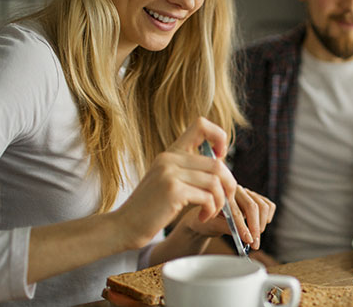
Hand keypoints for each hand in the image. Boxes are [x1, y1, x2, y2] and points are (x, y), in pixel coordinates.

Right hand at [114, 117, 236, 248]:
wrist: (124, 226)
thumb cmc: (151, 209)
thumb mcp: (167, 181)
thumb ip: (188, 170)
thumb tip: (220, 165)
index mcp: (170, 153)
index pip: (201, 124)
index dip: (219, 137)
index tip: (220, 158)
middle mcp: (170, 158)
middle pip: (217, 163)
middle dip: (228, 184)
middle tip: (224, 201)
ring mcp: (170, 173)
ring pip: (215, 181)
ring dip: (220, 201)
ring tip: (212, 211)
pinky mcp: (173, 191)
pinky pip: (207, 197)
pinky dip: (211, 209)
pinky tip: (203, 217)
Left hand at [175, 185, 275, 249]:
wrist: (204, 218)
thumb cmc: (206, 221)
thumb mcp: (211, 225)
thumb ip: (225, 228)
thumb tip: (242, 235)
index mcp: (223, 195)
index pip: (237, 211)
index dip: (244, 227)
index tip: (249, 240)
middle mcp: (237, 191)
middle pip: (253, 207)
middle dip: (256, 228)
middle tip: (254, 244)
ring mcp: (248, 194)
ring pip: (264, 206)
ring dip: (262, 224)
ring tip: (255, 236)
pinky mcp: (256, 199)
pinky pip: (269, 206)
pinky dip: (267, 217)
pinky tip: (260, 225)